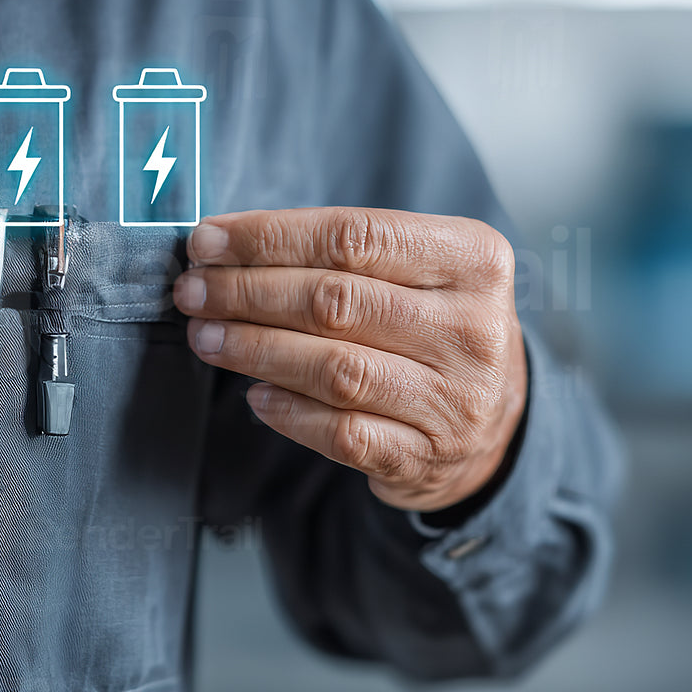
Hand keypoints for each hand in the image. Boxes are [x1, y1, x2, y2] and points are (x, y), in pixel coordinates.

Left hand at [173, 207, 527, 512]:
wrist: (499, 422)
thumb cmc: (436, 327)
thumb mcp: (422, 272)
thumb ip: (343, 253)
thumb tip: (226, 248)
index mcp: (473, 260)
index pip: (354, 236)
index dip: (268, 237)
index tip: (207, 242)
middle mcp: (472, 328)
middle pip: (335, 300)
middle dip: (247, 292)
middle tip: (193, 291)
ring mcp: (454, 399)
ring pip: (333, 367)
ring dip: (255, 349)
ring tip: (207, 337)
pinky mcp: (427, 456)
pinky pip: (341, 432)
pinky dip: (289, 411)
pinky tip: (255, 393)